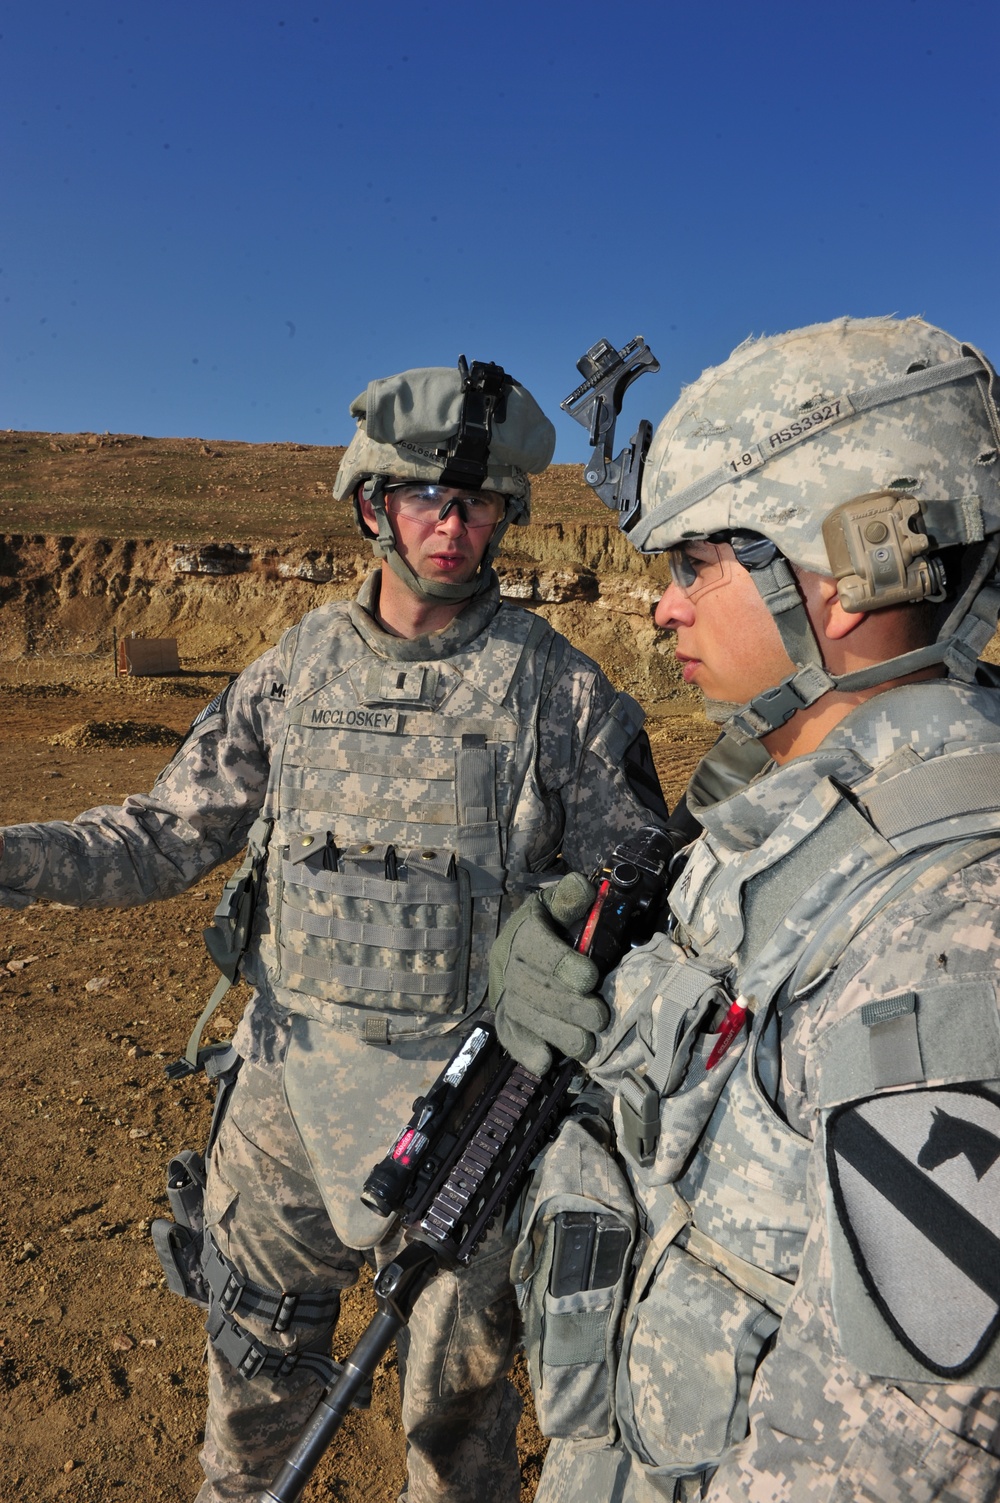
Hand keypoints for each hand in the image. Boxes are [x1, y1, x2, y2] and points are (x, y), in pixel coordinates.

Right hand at [489, 872, 608, 1075]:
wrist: (518, 946)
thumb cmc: (550, 925)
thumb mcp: (558, 904)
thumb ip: (570, 898)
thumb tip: (583, 888)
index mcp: (522, 934)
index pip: (537, 949)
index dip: (563, 965)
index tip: (591, 977)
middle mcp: (507, 966)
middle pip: (532, 989)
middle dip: (568, 1006)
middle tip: (599, 1018)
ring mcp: (504, 994)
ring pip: (524, 1016)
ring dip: (555, 1033)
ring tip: (586, 1046)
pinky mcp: (505, 1018)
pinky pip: (509, 1035)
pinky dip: (525, 1051)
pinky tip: (545, 1062)